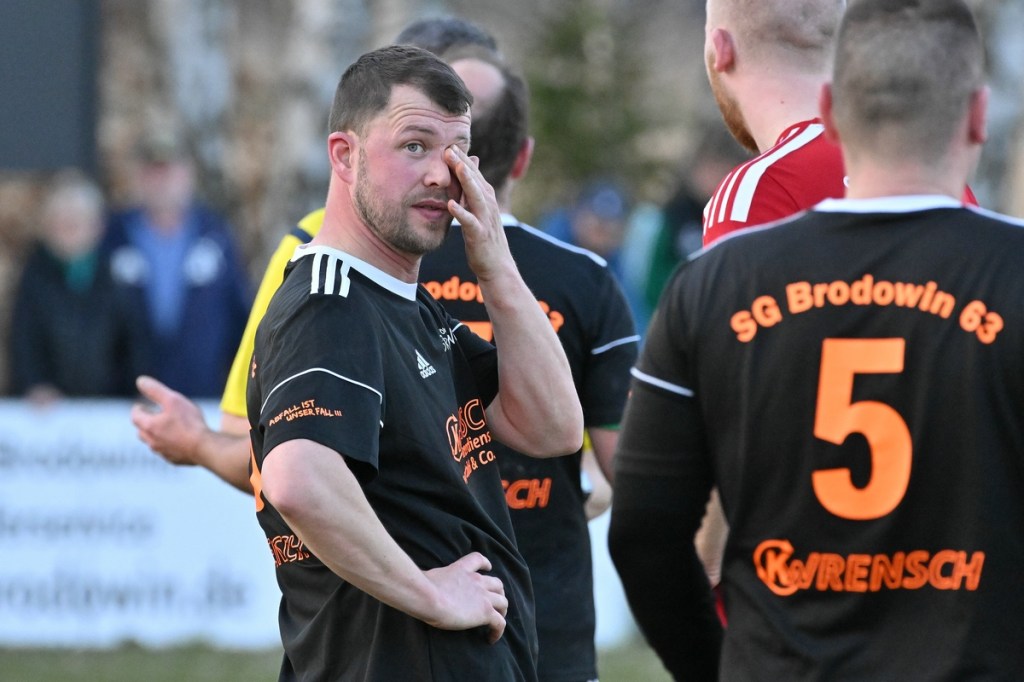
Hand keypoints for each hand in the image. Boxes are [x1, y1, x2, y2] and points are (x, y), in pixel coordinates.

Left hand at [130, 375, 207, 465]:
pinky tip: (179, 440)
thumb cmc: (189, 423)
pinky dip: (168, 445)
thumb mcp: (173, 400)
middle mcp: (152, 441)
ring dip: (156, 434)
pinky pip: (166, 451)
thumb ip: (155, 390)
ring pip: (153, 442)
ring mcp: (162, 452)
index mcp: (149, 426)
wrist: (204, 448)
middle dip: (145, 422)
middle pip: (141, 431)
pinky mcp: (173, 460)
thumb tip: (140, 380)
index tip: (144, 404)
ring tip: (167, 427)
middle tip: (154, 415)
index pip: (135, 415)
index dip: (139, 408)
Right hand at [422, 552, 507, 643]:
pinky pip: (499, 622)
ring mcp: (483, 596)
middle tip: (493, 603)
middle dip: (498, 593)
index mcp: (462, 569)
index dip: (486, 565)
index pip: (479, 560)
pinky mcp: (486, 612)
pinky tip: (491, 638)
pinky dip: (498, 631)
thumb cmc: (423, 588)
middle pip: (497, 584)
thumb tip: (420, 584)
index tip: (488, 568)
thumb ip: (433, 580)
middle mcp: (476, 580)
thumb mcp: (429, 576)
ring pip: (503, 602)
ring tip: (496, 621)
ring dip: (501, 611)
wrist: (429, 596)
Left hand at [445, 146, 511, 282]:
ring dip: (466, 180)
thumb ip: (473, 190)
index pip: (474, 174)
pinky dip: (461, 213)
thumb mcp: (479, 211)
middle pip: (475, 180)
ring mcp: (485, 220)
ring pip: (476, 196)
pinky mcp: (479, 236)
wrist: (497, 267)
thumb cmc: (485, 239)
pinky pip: (470, 223)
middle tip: (449, 146)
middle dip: (463, 163)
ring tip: (455, 165)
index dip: (462, 159)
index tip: (449, 143)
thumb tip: (470, 167)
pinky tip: (450, 204)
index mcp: (486, 198)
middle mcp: (488, 205)